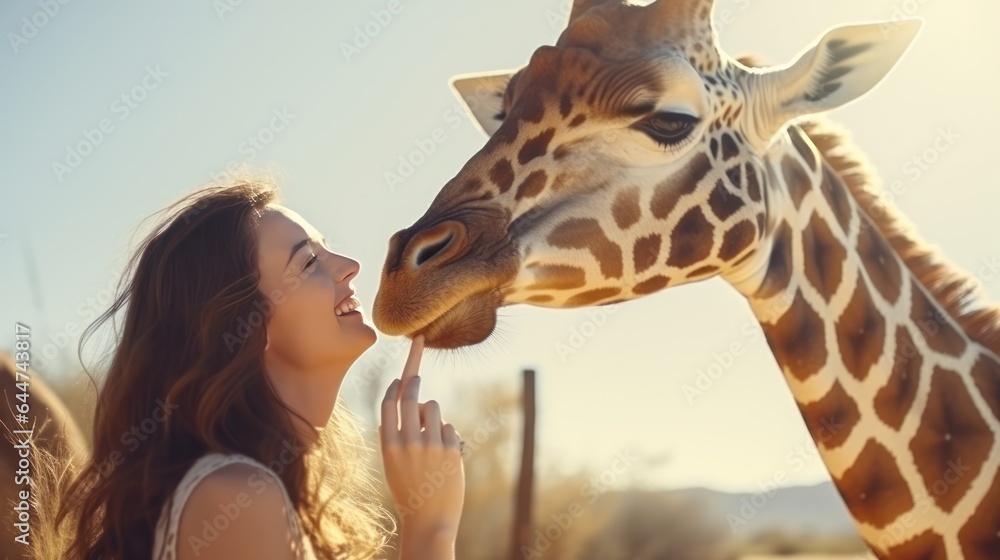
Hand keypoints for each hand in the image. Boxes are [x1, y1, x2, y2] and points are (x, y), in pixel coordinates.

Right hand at [379, 335, 464, 541]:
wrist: (428, 519)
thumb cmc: (409, 488)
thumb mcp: (393, 462)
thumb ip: (397, 434)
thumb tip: (409, 401)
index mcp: (388, 444)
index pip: (389, 404)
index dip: (395, 387)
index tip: (400, 378)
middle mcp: (407, 441)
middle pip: (411, 397)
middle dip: (415, 378)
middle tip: (417, 373)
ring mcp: (430, 445)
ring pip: (433, 408)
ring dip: (433, 414)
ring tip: (431, 439)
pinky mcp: (450, 449)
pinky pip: (448, 427)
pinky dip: (447, 436)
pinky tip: (444, 458)